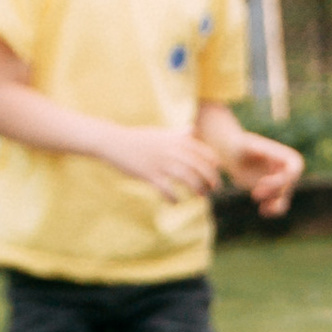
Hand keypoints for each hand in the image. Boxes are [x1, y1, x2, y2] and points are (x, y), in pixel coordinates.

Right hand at [107, 122, 222, 200]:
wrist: (114, 142)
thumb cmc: (139, 139)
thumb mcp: (161, 133)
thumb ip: (179, 134)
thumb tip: (192, 129)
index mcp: (176, 141)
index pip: (203, 152)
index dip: (213, 164)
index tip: (217, 172)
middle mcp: (172, 151)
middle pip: (199, 167)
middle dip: (210, 179)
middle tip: (213, 189)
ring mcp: (161, 163)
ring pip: (187, 178)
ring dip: (197, 189)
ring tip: (200, 196)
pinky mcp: (149, 174)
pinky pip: (167, 189)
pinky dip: (174, 198)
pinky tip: (176, 202)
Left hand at [237, 132, 305, 218]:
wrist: (232, 152)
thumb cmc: (237, 145)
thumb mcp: (245, 146)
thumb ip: (255, 151)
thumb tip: (262, 155)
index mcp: (286, 155)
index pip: (293, 171)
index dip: (280, 180)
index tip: (261, 183)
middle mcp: (287, 170)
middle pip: (288, 187)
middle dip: (272, 192)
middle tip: (254, 195)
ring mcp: (280, 183)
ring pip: (284, 198)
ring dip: (274, 205)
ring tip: (263, 209)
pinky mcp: (272, 192)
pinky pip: (277, 205)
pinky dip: (272, 210)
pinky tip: (262, 210)